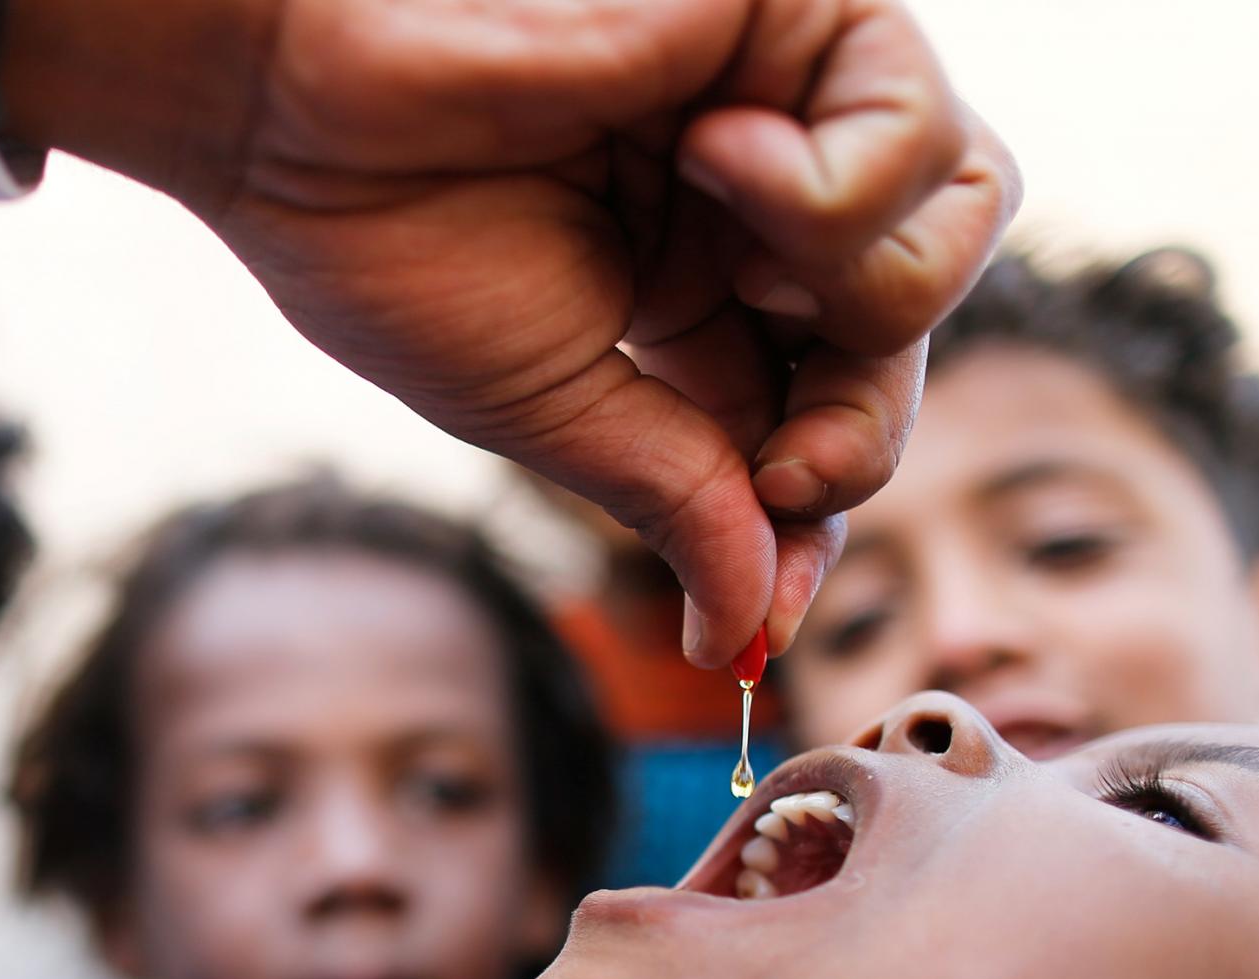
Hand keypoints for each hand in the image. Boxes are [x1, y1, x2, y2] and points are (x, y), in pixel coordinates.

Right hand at [0, 0, 1016, 661]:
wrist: (297, 112)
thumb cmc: (389, 245)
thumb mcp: (558, 413)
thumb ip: (680, 502)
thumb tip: (743, 636)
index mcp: (692, 286)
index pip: (823, 403)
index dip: (821, 501)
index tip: (769, 611)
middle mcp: (755, 194)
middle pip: (909, 324)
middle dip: (860, 425)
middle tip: (783, 470)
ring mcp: (787, 99)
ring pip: (960, 218)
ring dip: (860, 288)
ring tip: (736, 267)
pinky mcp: (797, 14)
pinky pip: (917, 125)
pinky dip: (838, 183)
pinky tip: (716, 154)